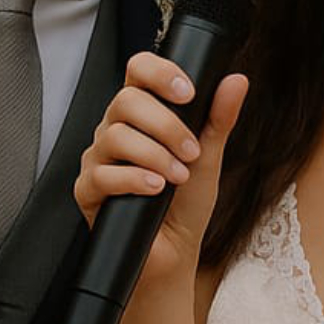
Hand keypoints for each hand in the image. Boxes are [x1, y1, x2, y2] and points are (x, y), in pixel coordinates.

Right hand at [73, 54, 248, 281]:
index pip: (137, 71)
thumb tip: (237, 80)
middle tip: (192, 151)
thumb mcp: (208, 156)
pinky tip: (155, 189)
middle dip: (166, 125)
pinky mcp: (87, 191)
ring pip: (115, 136)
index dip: (159, 72)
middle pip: (126, 101)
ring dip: (155, 156)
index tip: (188, 93)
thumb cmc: (186, 204)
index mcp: (140, 114)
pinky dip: (134, 180)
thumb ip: (219, 117)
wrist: (173, 252)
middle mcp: (114, 130)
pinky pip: (102, 174)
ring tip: (178, 177)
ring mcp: (97, 159)